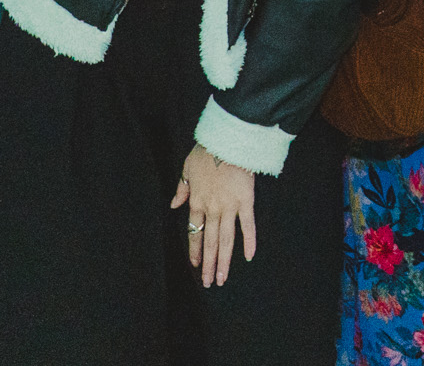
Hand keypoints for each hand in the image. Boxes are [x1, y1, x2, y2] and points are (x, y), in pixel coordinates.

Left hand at [171, 143, 256, 287]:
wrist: (228, 140)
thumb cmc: (207, 151)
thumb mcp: (187, 168)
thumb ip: (181, 189)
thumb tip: (174, 205)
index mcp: (197, 202)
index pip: (195, 232)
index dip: (195, 250)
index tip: (195, 265)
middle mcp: (212, 209)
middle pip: (210, 242)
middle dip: (209, 264)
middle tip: (209, 283)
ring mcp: (230, 207)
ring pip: (226, 239)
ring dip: (224, 260)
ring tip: (222, 278)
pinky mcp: (246, 201)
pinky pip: (248, 225)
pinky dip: (249, 241)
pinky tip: (248, 257)